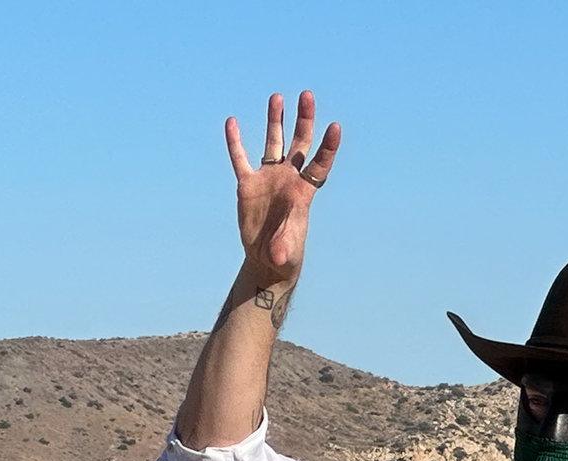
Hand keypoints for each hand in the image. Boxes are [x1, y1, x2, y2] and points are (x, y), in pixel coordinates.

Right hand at [225, 91, 341, 302]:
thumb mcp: (286, 251)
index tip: (335, 126)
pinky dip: (235, 142)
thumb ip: (282, 246)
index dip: (328, 147)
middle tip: (307, 95)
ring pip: (272, 143)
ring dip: (275, 120)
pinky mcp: (247, 184)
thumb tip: (277, 253)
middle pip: (299, 143)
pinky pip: (240, 158)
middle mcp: (288, 179)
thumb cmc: (286, 254)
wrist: (268, 259)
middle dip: (303, 120)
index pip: (319, 164)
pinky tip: (232, 122)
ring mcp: (268, 179)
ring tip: (278, 97)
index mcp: (304, 192)